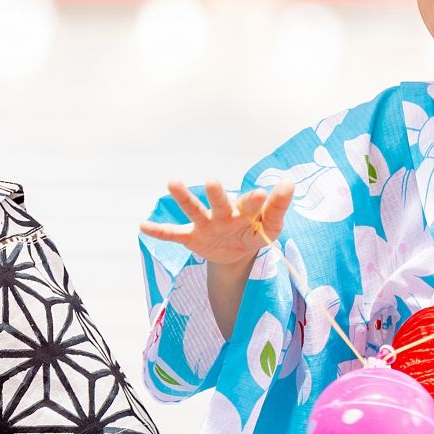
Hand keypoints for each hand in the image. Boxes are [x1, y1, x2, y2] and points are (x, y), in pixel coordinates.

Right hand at [139, 179, 295, 265]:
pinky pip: (173, 235)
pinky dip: (159, 232)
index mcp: (244, 210)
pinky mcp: (192, 237)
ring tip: (172, 183)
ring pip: (194, 210)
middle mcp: (222, 214)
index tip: (261, 195)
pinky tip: (143, 226)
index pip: (251, 204)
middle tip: (212, 183)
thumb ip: (279, 207)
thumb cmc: (255, 231)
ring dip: (184, 198)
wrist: (238, 251)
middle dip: (217, 195)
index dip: (255, 200)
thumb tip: (290, 182)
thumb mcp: (271, 225)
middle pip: (220, 203)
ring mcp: (206, 224)